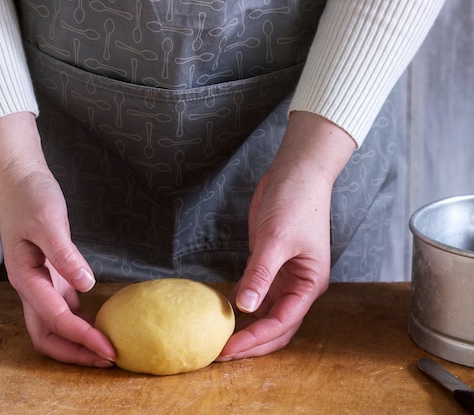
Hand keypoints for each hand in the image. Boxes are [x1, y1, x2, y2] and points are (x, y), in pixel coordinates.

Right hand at [0, 113, 115, 366]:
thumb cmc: (30, 197)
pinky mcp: (49, 274)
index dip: (83, 338)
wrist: (19, 179)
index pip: (56, 320)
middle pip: (47, 335)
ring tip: (105, 347)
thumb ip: (64, 255)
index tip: (109, 348)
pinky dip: (78, 321)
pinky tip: (97, 321)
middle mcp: (30, 286)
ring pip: (53, 325)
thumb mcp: (48, 222)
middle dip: (75, 352)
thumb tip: (86, 285)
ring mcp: (39, 282)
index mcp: (26, 278)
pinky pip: (61, 308)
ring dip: (77, 340)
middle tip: (107, 358)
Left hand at [219, 111, 355, 360]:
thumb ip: (260, 274)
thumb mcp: (276, 240)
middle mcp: (298, 286)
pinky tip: (224, 313)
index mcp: (309, 285)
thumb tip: (245, 308)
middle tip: (220, 354)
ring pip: (266, 314)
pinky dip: (242, 307)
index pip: (282, 324)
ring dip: (247, 329)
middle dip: (252, 343)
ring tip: (220, 340)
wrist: (295, 174)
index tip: (227, 349)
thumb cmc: (296, 203)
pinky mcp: (268, 265)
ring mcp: (283, 277)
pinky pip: (256, 294)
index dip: (255, 340)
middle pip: (276, 328)